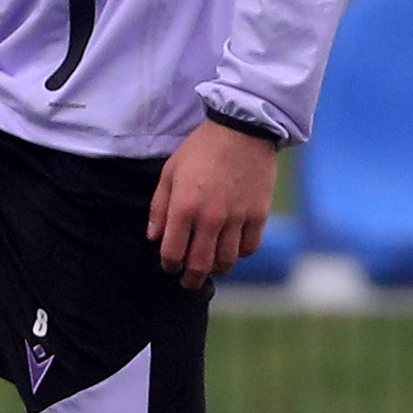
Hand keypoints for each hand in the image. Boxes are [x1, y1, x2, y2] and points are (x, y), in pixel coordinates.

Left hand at [148, 121, 276, 283]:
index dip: (168, 265)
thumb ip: (159, 207)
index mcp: (184, 207)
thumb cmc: (201, 149)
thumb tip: (154, 237)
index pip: (172, 253)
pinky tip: (232, 248)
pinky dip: (240, 253)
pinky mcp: (259, 215)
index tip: (169, 266)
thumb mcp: (170, 171)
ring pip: (226, 261)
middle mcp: (211, 218)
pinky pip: (249, 248)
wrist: (243, 129)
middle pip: (200, 265)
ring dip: (216, 269)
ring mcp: (237, 218)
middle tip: (188, 282)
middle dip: (191, 279)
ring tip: (211, 268)